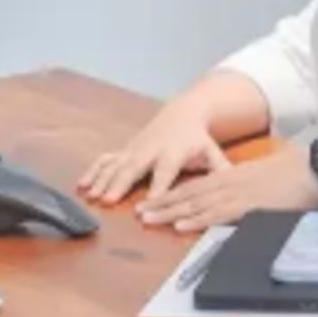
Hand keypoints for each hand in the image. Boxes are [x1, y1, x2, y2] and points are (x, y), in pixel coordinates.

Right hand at [77, 102, 230, 205]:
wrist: (182, 113)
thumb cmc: (198, 140)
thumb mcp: (212, 151)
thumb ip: (221, 169)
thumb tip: (235, 184)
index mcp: (174, 152)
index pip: (165, 171)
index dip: (158, 186)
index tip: (150, 202)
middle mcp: (151, 149)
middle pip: (133, 167)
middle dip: (120, 183)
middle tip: (109, 200)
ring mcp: (135, 148)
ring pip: (115, 163)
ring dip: (102, 179)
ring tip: (92, 195)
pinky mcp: (125, 149)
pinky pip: (106, 159)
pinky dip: (93, 171)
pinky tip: (82, 184)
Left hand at [136, 148, 317, 233]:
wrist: (316, 171)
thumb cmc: (297, 173)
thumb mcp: (266, 175)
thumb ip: (249, 185)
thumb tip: (242, 195)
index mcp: (233, 175)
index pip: (196, 185)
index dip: (172, 194)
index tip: (153, 200)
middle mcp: (230, 182)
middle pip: (189, 194)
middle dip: (162, 203)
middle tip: (138, 212)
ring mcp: (238, 194)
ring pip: (196, 204)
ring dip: (170, 212)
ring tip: (148, 219)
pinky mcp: (249, 207)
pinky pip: (218, 215)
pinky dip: (197, 220)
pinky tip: (180, 225)